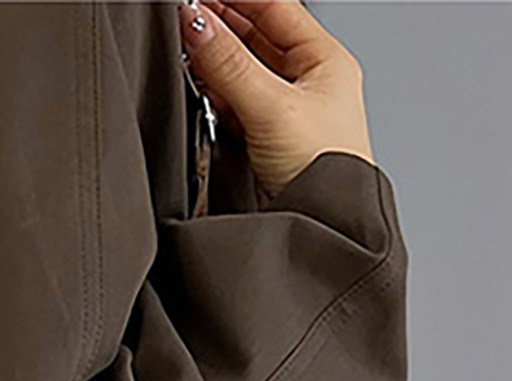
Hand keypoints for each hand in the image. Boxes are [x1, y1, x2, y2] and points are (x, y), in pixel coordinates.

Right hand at [177, 0, 374, 199]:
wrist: (322, 228)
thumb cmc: (327, 172)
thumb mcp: (273, 107)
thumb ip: (228, 64)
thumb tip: (196, 23)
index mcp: (325, 59)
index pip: (276, 6)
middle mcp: (306, 82)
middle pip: (255, 36)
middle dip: (220, 26)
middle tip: (185, 19)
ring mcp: (283, 112)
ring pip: (240, 71)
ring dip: (213, 61)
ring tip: (186, 49)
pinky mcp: (261, 140)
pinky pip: (231, 104)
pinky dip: (212, 95)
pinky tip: (197, 89)